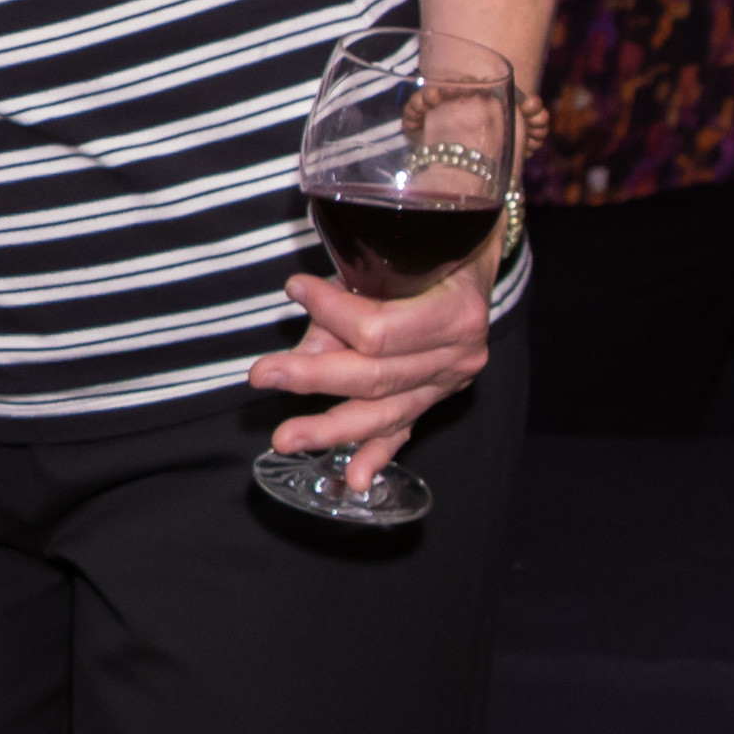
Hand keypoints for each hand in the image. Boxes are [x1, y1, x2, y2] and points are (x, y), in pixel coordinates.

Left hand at [246, 257, 494, 490]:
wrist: (472, 263)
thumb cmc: (429, 252)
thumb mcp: (395, 260)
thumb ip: (348, 301)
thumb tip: (303, 351)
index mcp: (454, 316)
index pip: (378, 331)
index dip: (330, 311)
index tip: (295, 288)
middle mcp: (457, 358)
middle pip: (376, 378)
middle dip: (313, 379)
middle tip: (262, 376)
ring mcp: (447, 385)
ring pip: (384, 414)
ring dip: (330, 429)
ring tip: (285, 439)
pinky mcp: (433, 400)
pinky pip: (401, 430)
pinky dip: (376, 454)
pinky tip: (355, 480)